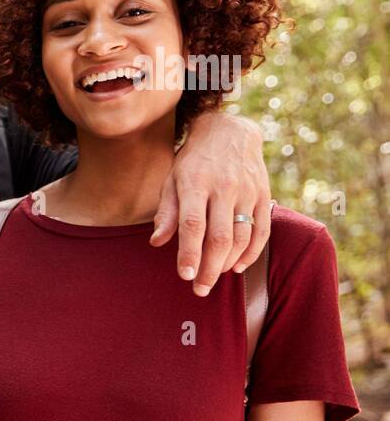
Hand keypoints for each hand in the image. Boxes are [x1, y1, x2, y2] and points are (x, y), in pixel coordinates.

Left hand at [151, 111, 270, 295]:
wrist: (229, 131)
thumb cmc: (193, 160)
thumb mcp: (172, 179)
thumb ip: (167, 212)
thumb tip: (157, 242)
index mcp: (195, 183)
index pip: (193, 225)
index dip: (189, 253)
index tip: (185, 276)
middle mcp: (224, 188)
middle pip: (219, 236)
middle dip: (210, 268)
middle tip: (200, 289)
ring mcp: (247, 192)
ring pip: (242, 236)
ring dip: (228, 263)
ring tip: (213, 279)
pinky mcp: (264, 195)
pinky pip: (261, 230)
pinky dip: (251, 253)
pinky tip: (237, 266)